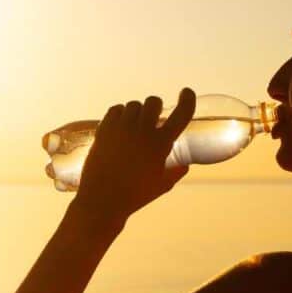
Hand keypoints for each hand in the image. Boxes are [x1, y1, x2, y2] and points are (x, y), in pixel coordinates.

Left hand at [72, 89, 195, 226]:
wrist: (103, 200)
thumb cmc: (136, 195)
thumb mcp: (163, 185)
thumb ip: (177, 171)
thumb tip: (184, 165)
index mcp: (161, 144)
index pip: (181, 114)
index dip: (187, 100)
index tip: (186, 93)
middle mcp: (142, 131)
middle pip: (153, 102)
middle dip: (156, 108)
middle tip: (153, 119)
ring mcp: (122, 128)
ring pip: (133, 105)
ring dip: (138, 112)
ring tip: (135, 125)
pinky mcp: (104, 129)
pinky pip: (116, 109)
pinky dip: (120, 114)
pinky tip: (121, 124)